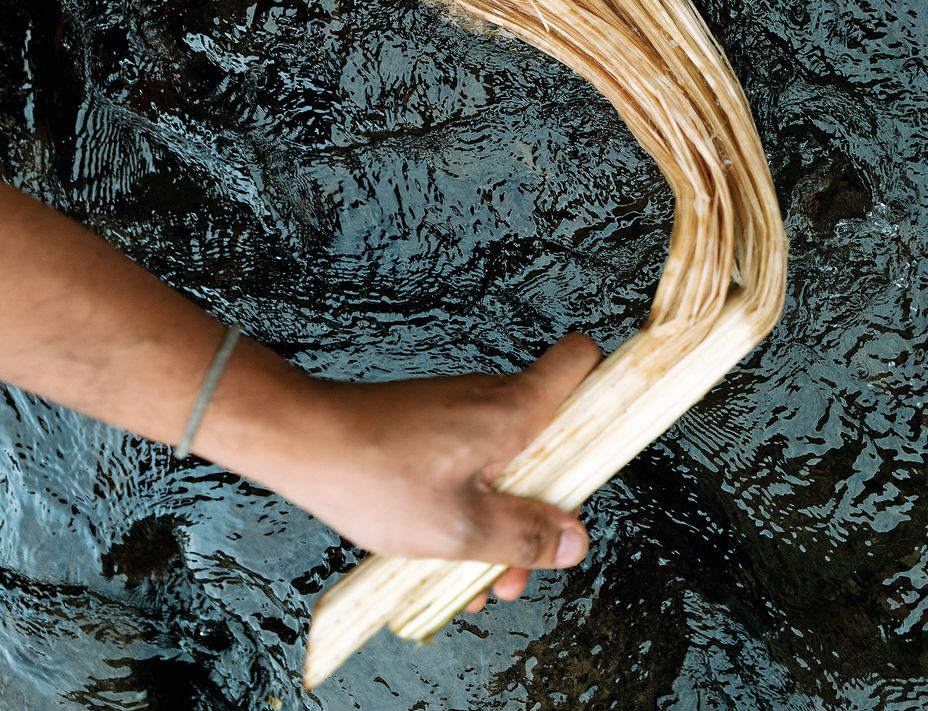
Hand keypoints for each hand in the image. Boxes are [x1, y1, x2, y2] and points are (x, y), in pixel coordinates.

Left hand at [253, 332, 603, 608]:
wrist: (304, 443)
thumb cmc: (377, 478)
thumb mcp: (459, 529)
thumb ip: (523, 538)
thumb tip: (576, 542)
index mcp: (512, 412)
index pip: (581, 361)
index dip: (608, 389)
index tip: (609, 442)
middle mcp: (493, 398)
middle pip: (552, 438)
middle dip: (545, 506)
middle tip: (516, 567)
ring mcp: (462, 409)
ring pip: (510, 460)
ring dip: (503, 517)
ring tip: (469, 579)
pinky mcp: (435, 425)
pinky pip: (475, 462)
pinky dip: (471, 504)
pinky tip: (441, 554)